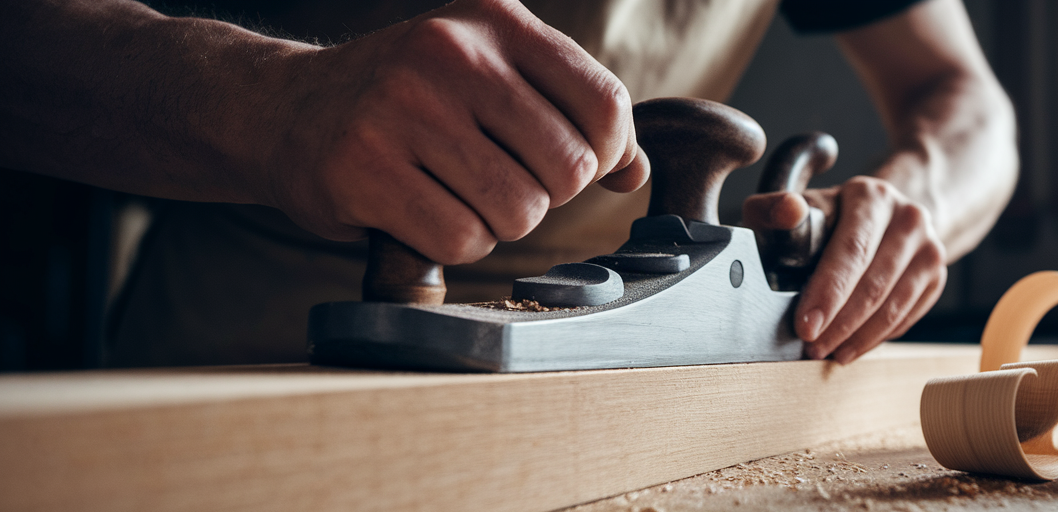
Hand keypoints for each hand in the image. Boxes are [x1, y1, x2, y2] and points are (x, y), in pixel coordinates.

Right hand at [263, 0, 646, 263]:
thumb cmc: (408, 100)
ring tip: (457, 194)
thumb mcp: (490, 76)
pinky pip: (460, 240)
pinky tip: (421, 213)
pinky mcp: (363, 169)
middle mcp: (452, 53)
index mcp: (495, 21)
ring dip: (498, 224)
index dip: (606, 154)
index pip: (605, 104)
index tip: (575, 166)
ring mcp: (403, 109)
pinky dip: (452, 244)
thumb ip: (569, 114)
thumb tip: (634, 172)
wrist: (283, 108)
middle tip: (502, 184)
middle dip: (547, 196)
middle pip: (568, 168)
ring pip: (518, 211)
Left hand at [743, 176, 947, 363]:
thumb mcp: (798, 210)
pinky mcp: (937, 276)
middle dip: (839, 324)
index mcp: (872, 197)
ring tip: (829, 352)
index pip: (852, 251)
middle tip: (812, 347)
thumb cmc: (829, 220)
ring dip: (858, 337)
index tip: (806, 326)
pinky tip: (852, 345)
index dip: (828, 293)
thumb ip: (776, 209)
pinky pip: (906, 318)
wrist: (879, 219)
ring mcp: (929, 248)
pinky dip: (876, 338)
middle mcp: (908, 218)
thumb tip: (789, 211)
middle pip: (875, 284)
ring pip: (893, 307)